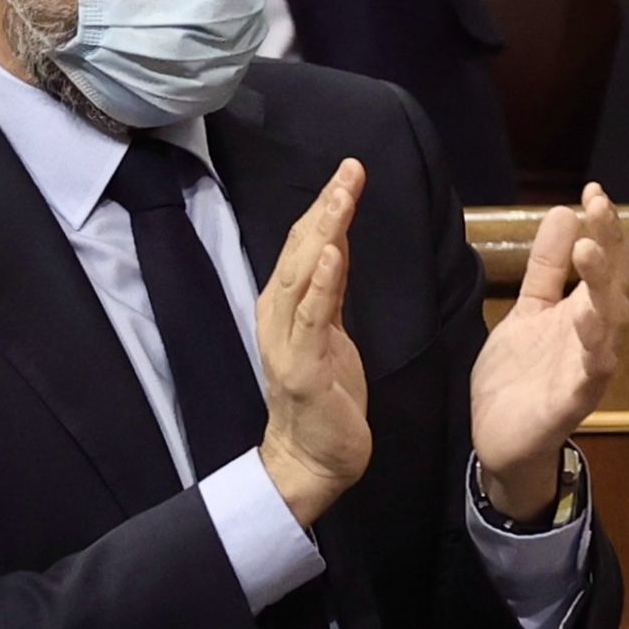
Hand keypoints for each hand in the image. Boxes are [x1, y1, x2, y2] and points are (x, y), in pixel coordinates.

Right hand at [252, 159, 373, 524]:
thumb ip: (330, 289)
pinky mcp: (303, 367)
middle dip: (326, 207)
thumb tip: (337, 242)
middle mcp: (279, 316)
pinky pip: (313, 318)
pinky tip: (333, 253)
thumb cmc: (323, 395)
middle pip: (301, 251)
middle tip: (350, 169)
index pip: (305, 245)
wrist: (311, 460)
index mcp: (285, 306)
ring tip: (341, 196)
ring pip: (304, 275)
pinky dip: (322, 284)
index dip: (325, 206)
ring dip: (324, 232)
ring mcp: (287, 341)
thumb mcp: (331, 331)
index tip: (349, 171)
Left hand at [465, 181, 628, 517]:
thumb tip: (563, 212)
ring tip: (589, 252)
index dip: (605, 228)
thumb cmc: (520, 375)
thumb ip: (546, 269)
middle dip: (609, 247)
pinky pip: (591, 374)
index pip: (606, 263)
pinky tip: (589, 323)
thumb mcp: (528, 311)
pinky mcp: (573, 401)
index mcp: (584, 312)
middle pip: (615, 286)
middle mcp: (595, 337)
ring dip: (603, 288)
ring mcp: (588, 370)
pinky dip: (595, 349)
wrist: (499, 439)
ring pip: (611, 325)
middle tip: (597, 209)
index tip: (594, 191)